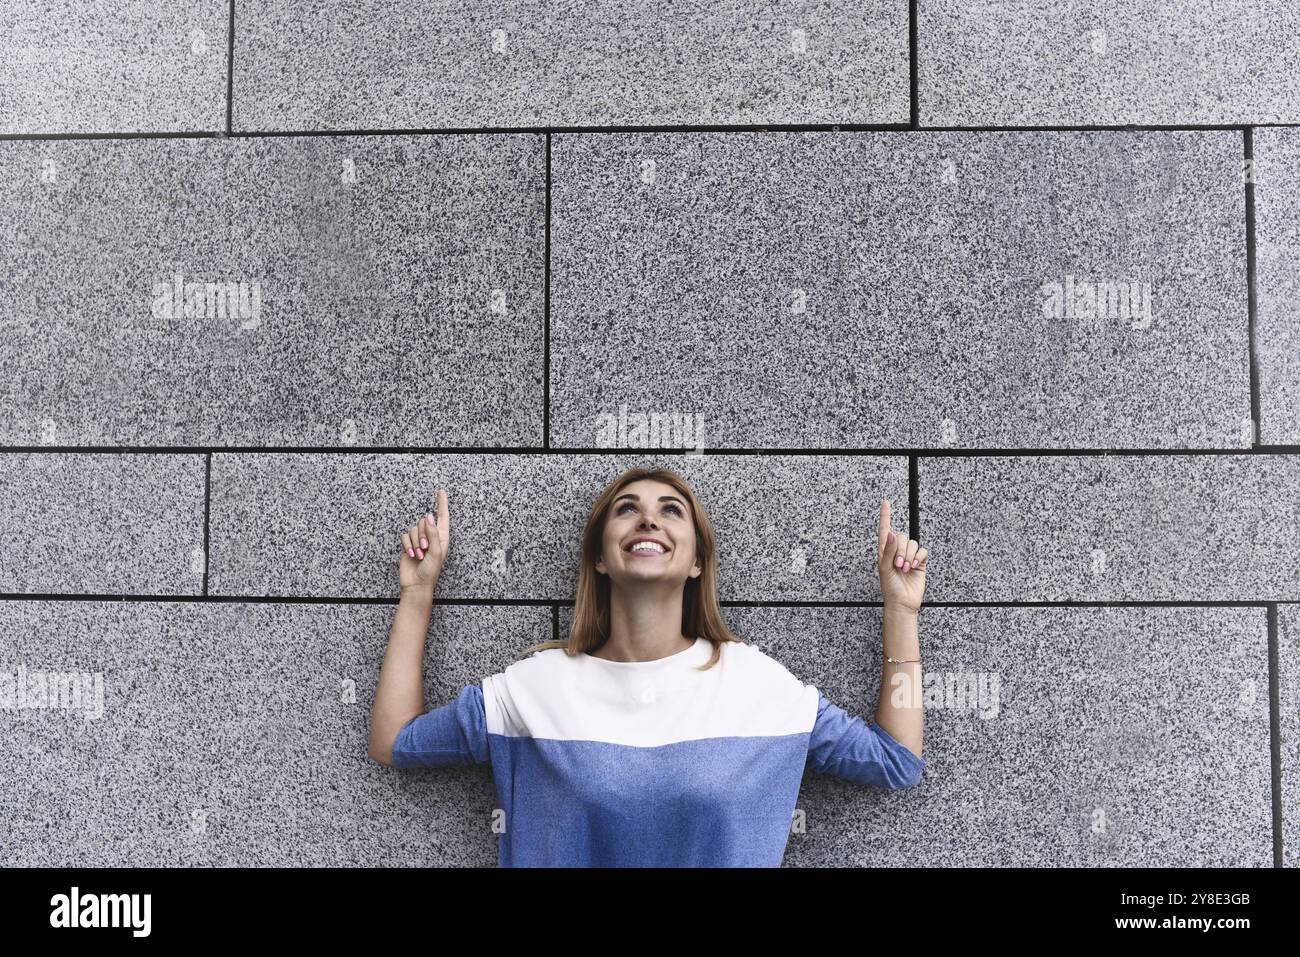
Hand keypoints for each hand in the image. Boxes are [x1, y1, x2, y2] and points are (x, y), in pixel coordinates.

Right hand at [399, 489, 449, 596]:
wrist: (416, 585)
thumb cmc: (431, 571)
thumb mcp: (436, 552)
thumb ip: (433, 533)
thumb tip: (429, 516)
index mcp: (442, 538)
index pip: (443, 517)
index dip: (442, 504)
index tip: (441, 491)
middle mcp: (431, 537)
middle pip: (424, 522)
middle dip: (423, 535)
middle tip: (425, 550)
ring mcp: (419, 540)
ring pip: (414, 529)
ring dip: (416, 543)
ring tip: (419, 556)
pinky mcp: (408, 545)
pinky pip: (405, 536)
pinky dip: (408, 545)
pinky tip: (411, 555)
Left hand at [877, 498, 927, 612]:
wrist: (902, 603)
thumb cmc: (890, 589)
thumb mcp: (885, 569)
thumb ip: (888, 551)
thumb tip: (891, 534)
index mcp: (884, 552)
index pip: (884, 530)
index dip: (886, 515)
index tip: (886, 502)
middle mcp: (896, 552)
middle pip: (902, 536)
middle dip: (901, 550)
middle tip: (898, 565)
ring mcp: (909, 556)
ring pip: (913, 543)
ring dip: (909, 555)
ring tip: (905, 569)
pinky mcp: (920, 562)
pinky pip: (923, 551)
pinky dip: (918, 557)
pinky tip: (913, 567)